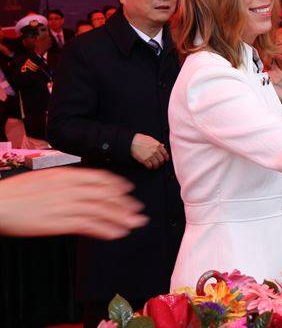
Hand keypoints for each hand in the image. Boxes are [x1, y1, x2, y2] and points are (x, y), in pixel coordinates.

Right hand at [0, 167, 147, 238]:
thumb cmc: (17, 192)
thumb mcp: (45, 177)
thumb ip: (66, 180)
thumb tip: (82, 185)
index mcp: (67, 174)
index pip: (100, 178)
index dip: (116, 185)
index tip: (127, 190)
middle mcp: (70, 188)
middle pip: (105, 195)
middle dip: (124, 204)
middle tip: (137, 211)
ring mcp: (66, 205)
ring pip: (102, 210)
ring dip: (121, 218)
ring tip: (133, 224)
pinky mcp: (60, 223)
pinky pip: (89, 225)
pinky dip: (105, 229)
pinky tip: (116, 233)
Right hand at [131, 133, 169, 169]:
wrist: (132, 142)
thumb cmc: (141, 139)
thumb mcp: (151, 139)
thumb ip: (157, 143)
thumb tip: (163, 145)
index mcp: (158, 145)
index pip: (165, 154)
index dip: (166, 158)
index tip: (165, 160)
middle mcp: (155, 151)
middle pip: (161, 160)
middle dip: (160, 163)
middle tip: (159, 164)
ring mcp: (150, 156)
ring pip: (156, 164)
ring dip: (156, 166)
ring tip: (154, 166)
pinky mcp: (144, 160)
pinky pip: (150, 166)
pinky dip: (150, 167)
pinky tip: (149, 166)